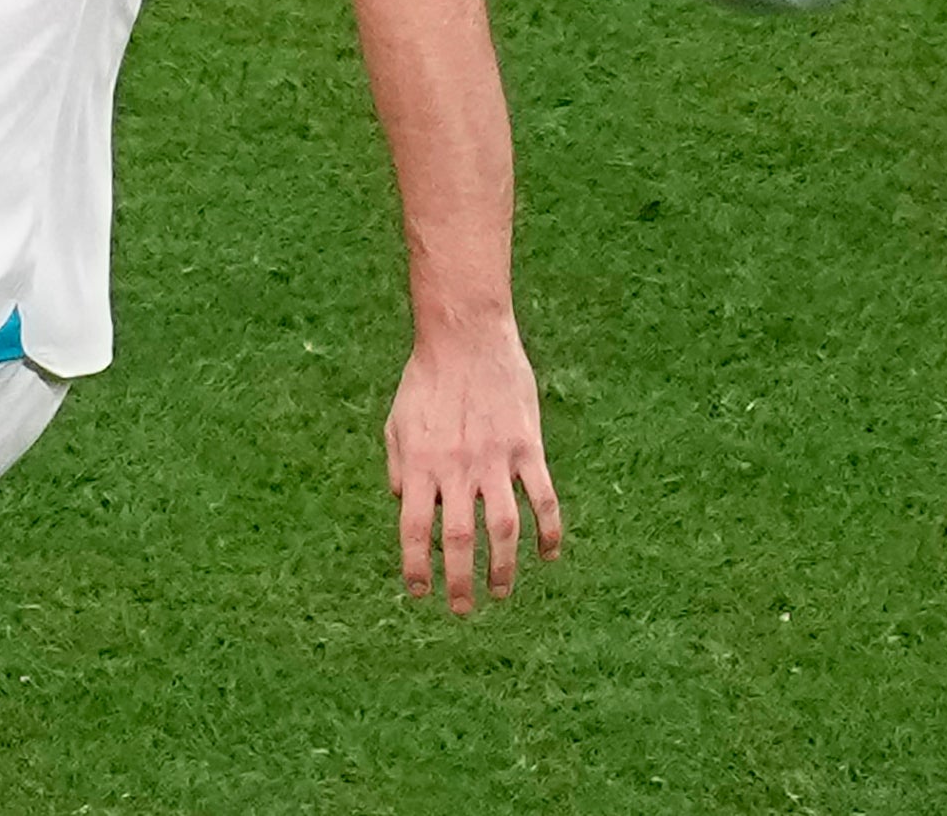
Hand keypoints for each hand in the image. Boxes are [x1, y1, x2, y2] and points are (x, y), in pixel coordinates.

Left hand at [387, 325, 560, 612]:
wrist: (466, 337)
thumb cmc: (426, 380)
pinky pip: (542, 498)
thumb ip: (399, 466)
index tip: (419, 592)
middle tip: (461, 609)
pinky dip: (549, 530)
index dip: (416, 566)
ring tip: (501, 592)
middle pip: (459, 539)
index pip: (413, 529)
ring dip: (504, 566)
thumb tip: (400, 503)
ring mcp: (494, 459)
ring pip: (504, 528)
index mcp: (420, 464)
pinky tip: (548, 554)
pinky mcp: (526, 447)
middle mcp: (456, 468)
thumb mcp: (397, 423)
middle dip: (460, 581)